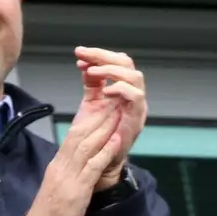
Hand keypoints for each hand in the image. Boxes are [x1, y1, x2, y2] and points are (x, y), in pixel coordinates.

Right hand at [20, 107, 124, 215]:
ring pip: (87, 146)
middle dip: (97, 117)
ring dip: (104, 128)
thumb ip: (67, 175)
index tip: (101, 108)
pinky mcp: (77, 191)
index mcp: (57, 166)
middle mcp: (62, 167)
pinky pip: (92, 166)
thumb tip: (78, 166)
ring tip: (117, 112)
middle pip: (80, 135)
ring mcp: (69, 177)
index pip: (73, 137)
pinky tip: (117, 140)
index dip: (88, 121)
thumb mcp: (57, 190)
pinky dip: (105, 151)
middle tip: (112, 101)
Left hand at [74, 47, 146, 190]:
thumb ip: (92, 84)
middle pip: (127, 63)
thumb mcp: (91, 103)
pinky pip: (135, 96)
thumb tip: (85, 63)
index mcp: (122, 88)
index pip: (117, 61)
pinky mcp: (136, 118)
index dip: (99, 55)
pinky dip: (121, 89)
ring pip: (134, 76)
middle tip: (84, 55)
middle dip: (103, 56)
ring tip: (92, 72)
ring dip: (111, 70)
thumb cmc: (96, 135)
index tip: (79, 53)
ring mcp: (137, 106)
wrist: (98, 162)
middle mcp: (132, 93)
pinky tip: (105, 91)